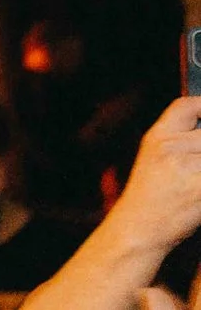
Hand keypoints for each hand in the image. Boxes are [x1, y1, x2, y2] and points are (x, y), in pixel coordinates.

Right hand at [103, 99, 200, 258]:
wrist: (139, 229)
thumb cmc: (151, 199)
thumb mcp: (155, 159)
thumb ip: (181, 143)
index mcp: (157, 137)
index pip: (187, 106)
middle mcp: (170, 147)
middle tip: (200, 167)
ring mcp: (185, 167)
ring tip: (200, 180)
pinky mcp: (199, 188)